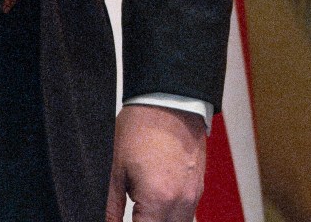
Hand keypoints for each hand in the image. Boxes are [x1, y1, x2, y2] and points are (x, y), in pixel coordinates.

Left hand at [107, 102, 205, 221]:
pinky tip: (157, 203)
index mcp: (158, 200)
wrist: (169, 100)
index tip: (121, 221)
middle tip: (133, 214)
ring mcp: (194, 195)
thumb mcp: (116, 171)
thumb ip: (111, 208)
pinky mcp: (199, 187)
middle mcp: (182, 202)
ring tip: (142, 210)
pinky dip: (172, 216)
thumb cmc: (142, 128)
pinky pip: (187, 214)